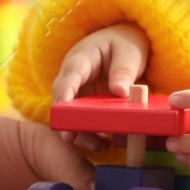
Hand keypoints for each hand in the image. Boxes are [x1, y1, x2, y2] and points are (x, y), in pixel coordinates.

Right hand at [51, 22, 150, 150]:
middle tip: (71, 136)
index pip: (69, 74)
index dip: (64, 91)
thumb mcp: (129, 52)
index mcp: (81, 58)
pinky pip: (82, 121)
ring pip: (70, 114)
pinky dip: (91, 133)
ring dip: (80, 130)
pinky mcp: (84, 105)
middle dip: (66, 118)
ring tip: (99, 145)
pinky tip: (104, 144)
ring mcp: (77, 92)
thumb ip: (124, 70)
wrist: (122, 44)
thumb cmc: (124, 44)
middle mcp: (73, 77)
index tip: (61, 108)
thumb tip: (120, 91)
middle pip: (63, 99)